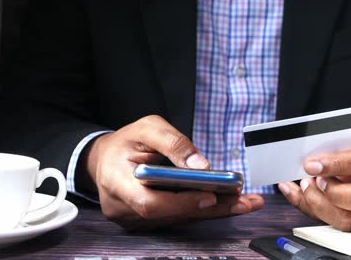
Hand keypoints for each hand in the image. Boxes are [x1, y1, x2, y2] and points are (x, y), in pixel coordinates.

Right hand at [85, 115, 263, 229]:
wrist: (105, 160)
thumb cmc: (126, 141)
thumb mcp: (148, 128)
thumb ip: (173, 143)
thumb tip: (202, 165)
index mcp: (116, 181)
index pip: (149, 202)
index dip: (181, 203)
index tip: (210, 196)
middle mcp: (123, 207)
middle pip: (170, 215)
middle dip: (210, 209)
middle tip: (244, 202)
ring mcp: (133, 218)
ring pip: (178, 219)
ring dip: (213, 211)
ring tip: (245, 201)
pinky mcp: (146, 221)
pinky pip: (177, 217)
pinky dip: (202, 209)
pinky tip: (227, 202)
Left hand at [278, 136, 350, 230]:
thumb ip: (335, 150)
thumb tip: (310, 162)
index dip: (340, 164)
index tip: (312, 165)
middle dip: (334, 192)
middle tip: (313, 179)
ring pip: (349, 219)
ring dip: (318, 203)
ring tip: (305, 185)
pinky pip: (332, 222)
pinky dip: (308, 207)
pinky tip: (295, 193)